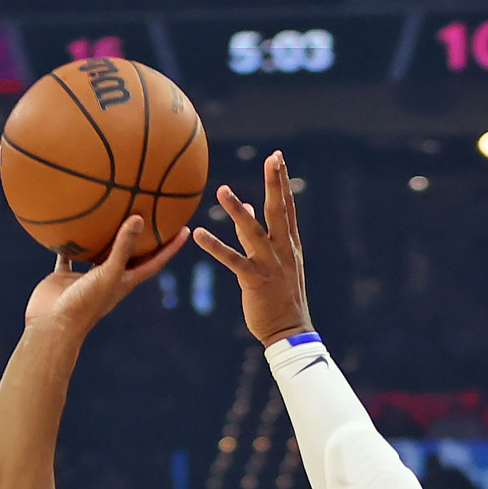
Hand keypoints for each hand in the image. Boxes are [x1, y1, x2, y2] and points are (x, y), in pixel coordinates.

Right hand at [23, 210, 188, 339]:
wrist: (52, 327)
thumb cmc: (85, 304)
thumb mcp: (108, 274)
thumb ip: (122, 248)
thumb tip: (139, 218)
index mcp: (124, 282)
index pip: (154, 263)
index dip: (171, 248)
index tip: (185, 230)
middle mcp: (108, 279)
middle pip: (130, 256)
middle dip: (143, 238)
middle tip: (153, 214)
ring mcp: (87, 278)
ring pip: (100, 252)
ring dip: (107, 236)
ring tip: (114, 211)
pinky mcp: (66, 277)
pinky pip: (69, 254)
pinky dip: (70, 241)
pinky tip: (71, 223)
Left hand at [193, 152, 313, 345]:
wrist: (289, 330)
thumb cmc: (280, 296)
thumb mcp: (274, 262)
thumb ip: (258, 234)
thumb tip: (249, 208)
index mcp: (289, 244)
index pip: (287, 207)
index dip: (282, 182)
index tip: (278, 158)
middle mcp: (282, 250)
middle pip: (279, 210)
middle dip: (276, 183)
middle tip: (273, 158)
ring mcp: (270, 264)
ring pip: (253, 231)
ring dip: (237, 210)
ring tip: (222, 190)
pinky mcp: (254, 280)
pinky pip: (232, 260)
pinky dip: (214, 246)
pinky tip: (198, 234)